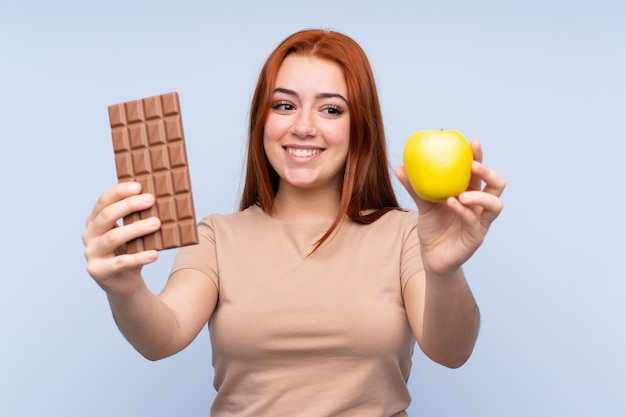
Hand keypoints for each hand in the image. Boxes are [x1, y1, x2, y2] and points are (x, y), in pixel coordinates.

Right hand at [82, 182, 160, 298]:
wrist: (125, 284)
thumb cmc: (130, 252)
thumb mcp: (133, 233)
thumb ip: (137, 218)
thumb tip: (160, 199)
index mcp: (95, 222)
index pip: (103, 202)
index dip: (119, 192)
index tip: (138, 186)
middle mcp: (89, 235)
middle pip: (107, 216)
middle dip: (129, 205)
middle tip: (150, 200)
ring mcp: (92, 254)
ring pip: (113, 238)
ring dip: (136, 229)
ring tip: (156, 223)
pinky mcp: (99, 271)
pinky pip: (121, 262)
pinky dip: (139, 257)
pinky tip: (155, 254)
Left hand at [395, 139, 505, 276]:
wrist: (431, 257)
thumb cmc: (432, 228)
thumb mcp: (422, 204)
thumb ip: (414, 187)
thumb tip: (399, 167)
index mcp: (471, 192)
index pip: (480, 172)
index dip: (479, 156)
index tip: (472, 142)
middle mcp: (480, 206)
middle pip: (497, 185)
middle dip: (489, 172)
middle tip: (474, 166)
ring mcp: (481, 222)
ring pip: (494, 205)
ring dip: (480, 196)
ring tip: (462, 193)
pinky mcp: (476, 237)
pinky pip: (474, 222)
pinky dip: (463, 211)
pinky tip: (451, 203)